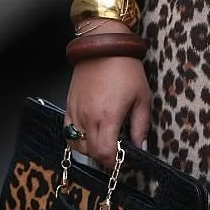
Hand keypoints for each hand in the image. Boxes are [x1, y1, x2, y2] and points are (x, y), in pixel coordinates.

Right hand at [65, 24, 151, 165]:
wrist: (103, 46)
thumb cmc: (126, 70)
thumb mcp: (142, 98)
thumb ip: (140, 126)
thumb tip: (141, 147)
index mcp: (108, 118)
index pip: (105, 154)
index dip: (114, 163)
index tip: (124, 163)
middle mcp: (88, 118)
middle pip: (91, 153)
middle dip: (104, 159)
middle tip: (117, 155)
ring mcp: (76, 112)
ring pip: (77, 145)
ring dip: (90, 150)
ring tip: (104, 144)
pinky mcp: (68, 106)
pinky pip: (67, 132)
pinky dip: (77, 139)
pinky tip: (89, 135)